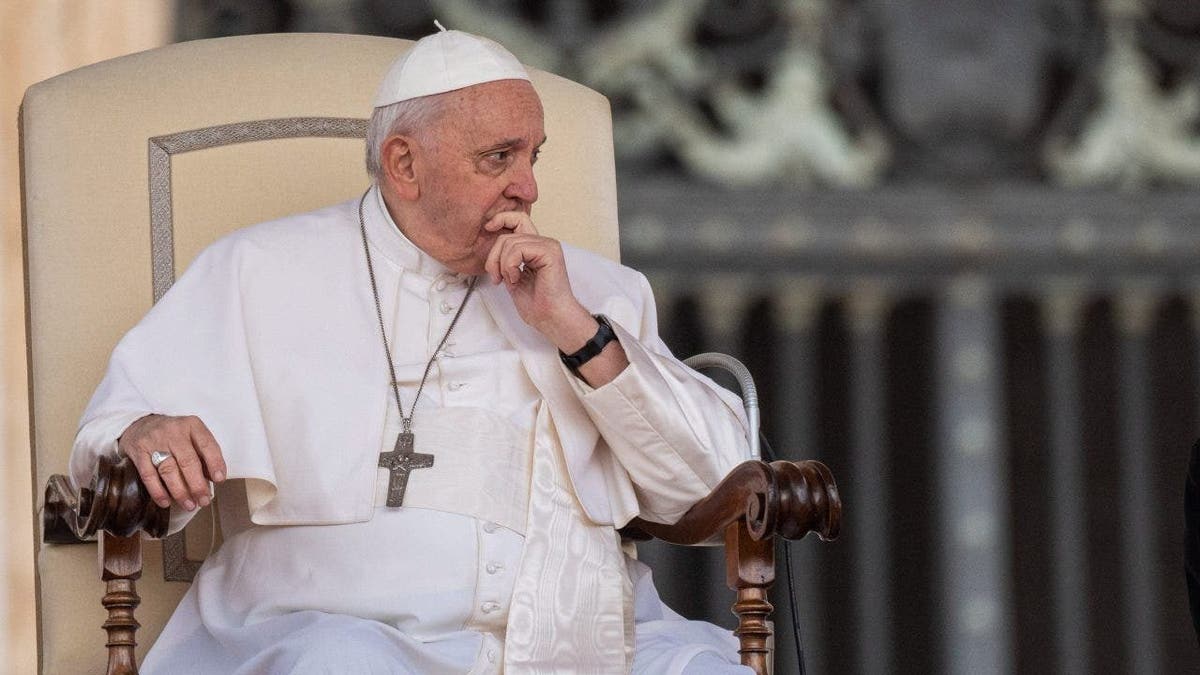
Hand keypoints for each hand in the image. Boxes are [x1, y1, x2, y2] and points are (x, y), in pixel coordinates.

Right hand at [119, 414, 226, 510]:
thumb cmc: (173, 435)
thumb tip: (213, 479)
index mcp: (192, 425)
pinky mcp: (139, 452)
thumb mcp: (192, 436)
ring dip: (180, 491)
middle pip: (187, 461)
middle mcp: (174, 431)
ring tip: (189, 505)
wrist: (140, 425)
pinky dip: (158, 491)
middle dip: (197, 484)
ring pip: (168, 470)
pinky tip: (166, 502)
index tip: (219, 479)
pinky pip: (148, 475)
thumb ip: (204, 454)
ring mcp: (154, 441)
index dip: (215, 463)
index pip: (207, 444)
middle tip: (204, 500)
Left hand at [483, 212, 595, 347]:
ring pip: (510, 242)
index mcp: (535, 246)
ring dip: (502, 265)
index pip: (517, 219)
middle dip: (494, 256)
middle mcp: (543, 242)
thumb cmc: (536, 304)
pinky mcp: (549, 252)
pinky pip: (518, 249)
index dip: (501, 219)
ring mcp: (548, 245)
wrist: (551, 318)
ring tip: (509, 281)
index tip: (488, 228)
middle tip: (495, 278)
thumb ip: (505, 257)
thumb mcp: (511, 275)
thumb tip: (491, 241)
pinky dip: (510, 266)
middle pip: (507, 234)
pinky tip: (516, 279)